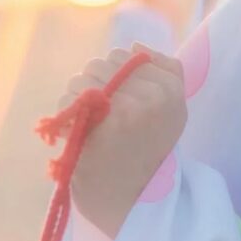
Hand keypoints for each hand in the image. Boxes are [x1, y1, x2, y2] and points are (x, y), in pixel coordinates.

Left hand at [59, 42, 186, 237]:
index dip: (119, 72)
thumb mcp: (174, 107)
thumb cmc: (151, 145)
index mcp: (169, 90)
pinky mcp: (92, 132)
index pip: (128, 56)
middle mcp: (147, 99)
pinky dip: (66, 116)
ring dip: (78, 98)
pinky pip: (66, 103)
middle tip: (103, 109)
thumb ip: (166, 69)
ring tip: (91, 120)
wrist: (133, 194)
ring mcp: (119, 115)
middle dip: (96, 82)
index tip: (123, 95)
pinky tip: (80, 131)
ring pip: (80, 80)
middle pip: (101, 64)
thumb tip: (135, 46)